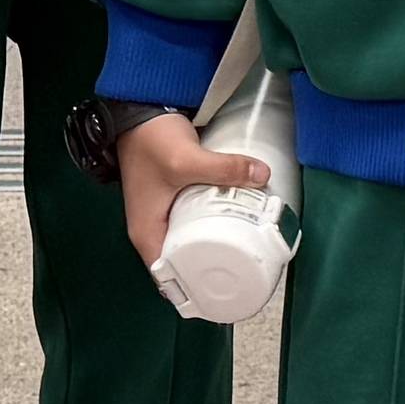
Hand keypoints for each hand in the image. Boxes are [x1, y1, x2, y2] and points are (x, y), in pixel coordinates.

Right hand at [109, 103, 246, 274]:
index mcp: (147, 235)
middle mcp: (154, 229)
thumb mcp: (186, 160)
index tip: (224, 294)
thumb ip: (223, 169)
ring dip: (220, 242)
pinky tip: (241, 219)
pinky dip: (218, 221)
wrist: (141, 109)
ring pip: (196, 239)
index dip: (193, 291)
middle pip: (186, 261)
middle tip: (248, 269)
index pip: (169, 278)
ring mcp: (167, 213)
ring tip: (251, 248)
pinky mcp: (179, 197)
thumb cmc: (151, 142)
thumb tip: (263, 175)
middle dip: (214, 266)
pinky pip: (200, 219)